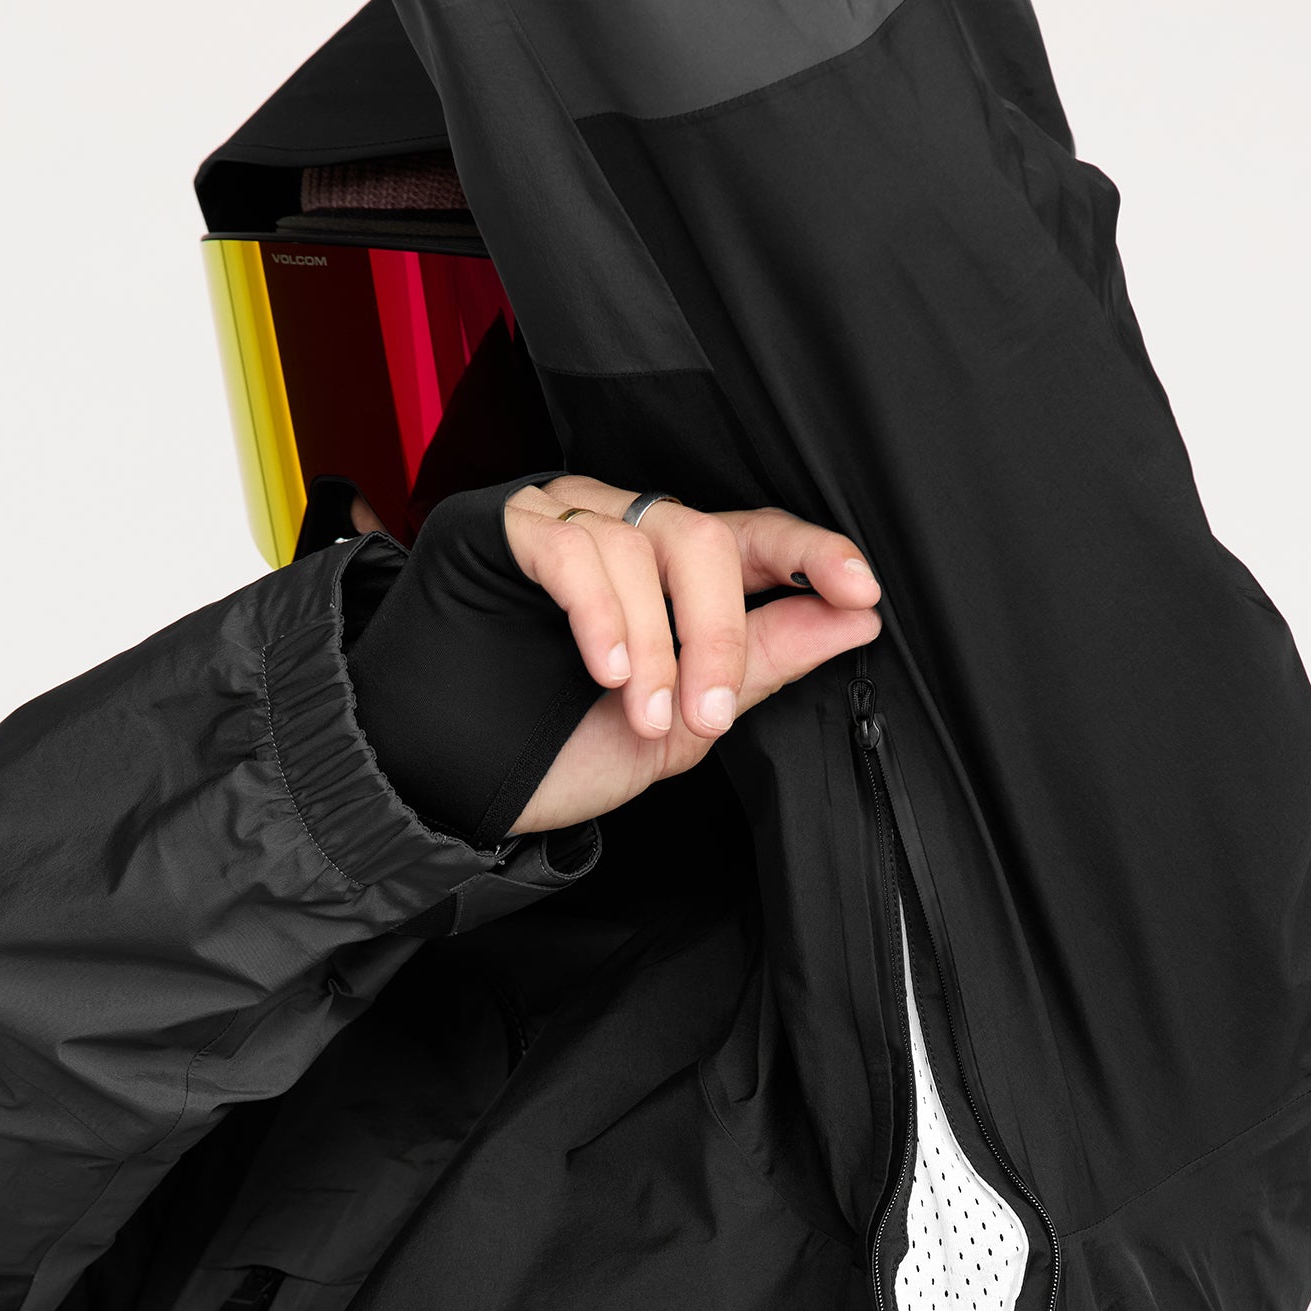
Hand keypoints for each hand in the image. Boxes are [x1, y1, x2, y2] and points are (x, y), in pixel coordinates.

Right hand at [501, 476, 881, 833]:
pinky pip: (571, 547)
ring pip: (637, 543)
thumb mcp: (680, 726)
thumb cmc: (556, 751)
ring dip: (653, 644)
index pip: (754, 537)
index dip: (811, 554)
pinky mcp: (501, 530)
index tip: (860, 590)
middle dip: (719, 633)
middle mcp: (621, 532)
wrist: (450, 787)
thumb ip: (762, 666)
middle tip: (707, 714)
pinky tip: (605, 668)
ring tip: (637, 713)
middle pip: (702, 536)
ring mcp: (559, 523)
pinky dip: (601, 613)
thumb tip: (855, 619)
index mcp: (670, 575)